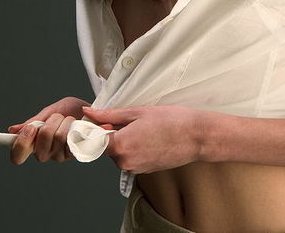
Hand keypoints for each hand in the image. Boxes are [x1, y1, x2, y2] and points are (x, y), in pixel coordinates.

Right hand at [8, 96, 113, 164]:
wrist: (93, 110)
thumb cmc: (70, 111)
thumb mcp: (50, 111)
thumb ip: (34, 121)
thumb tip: (13, 130)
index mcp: (35, 143)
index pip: (18, 156)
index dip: (20, 145)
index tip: (31, 129)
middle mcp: (46, 153)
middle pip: (40, 143)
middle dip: (50, 123)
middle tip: (58, 117)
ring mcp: (61, 156)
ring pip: (58, 138)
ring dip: (65, 122)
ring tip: (71, 120)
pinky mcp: (77, 154)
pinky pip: (73, 140)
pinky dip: (75, 127)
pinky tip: (79, 125)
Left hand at [82, 104, 203, 173]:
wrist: (195, 137)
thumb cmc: (170, 120)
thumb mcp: (138, 112)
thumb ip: (110, 115)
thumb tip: (89, 112)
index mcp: (120, 145)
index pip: (93, 141)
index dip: (94, 129)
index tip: (100, 120)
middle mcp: (124, 162)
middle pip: (106, 147)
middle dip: (112, 134)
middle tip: (130, 119)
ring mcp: (135, 169)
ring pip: (119, 153)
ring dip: (125, 141)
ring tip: (144, 128)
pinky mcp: (144, 171)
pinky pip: (131, 158)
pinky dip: (135, 148)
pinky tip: (150, 137)